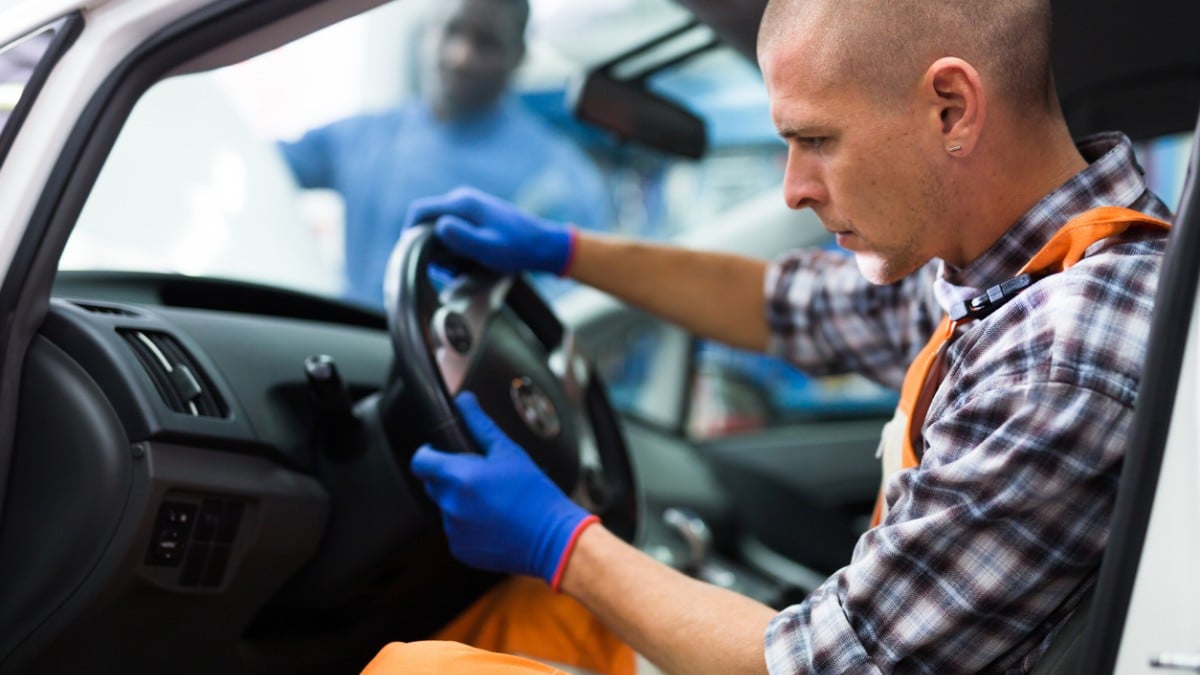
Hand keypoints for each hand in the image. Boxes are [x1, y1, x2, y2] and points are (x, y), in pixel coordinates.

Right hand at [405, 186, 576, 274]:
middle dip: (431, 248)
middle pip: (429, 223)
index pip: (420, 211)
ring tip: (463, 269)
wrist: (545, 245)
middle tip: (446, 270)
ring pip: (441, 231)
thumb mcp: (488, 247)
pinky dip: (456, 250)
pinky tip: (470, 264)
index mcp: (462, 203)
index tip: (411, 257)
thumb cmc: (518, 248)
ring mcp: (469, 209)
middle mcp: (462, 201)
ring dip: (444, 252)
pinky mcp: (476, 219)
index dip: (409, 234)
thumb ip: (462, 237)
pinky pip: (454, 233)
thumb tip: (437, 227)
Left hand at [410, 392, 597, 587]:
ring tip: (491, 501)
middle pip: (433, 484)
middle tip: (480, 477)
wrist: (552, 538)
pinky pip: (455, 530)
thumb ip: (479, 424)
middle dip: (450, 477)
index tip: (441, 453)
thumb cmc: (534, 495)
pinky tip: (492, 520)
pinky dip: (467, 524)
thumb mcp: (508, 452)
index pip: (420, 461)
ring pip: (445, 507)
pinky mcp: (460, 549)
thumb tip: (464, 401)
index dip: (428, 453)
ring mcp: (454, 530)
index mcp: (459, 477)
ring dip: (459, 501)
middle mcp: (451, 505)